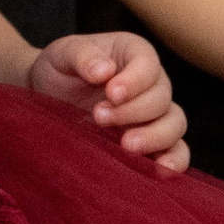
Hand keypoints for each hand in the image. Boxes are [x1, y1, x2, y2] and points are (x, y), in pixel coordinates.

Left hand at [29, 31, 189, 170]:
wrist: (46, 96)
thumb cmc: (58, 69)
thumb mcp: (62, 52)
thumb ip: (82, 54)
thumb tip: (104, 71)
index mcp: (134, 54)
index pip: (149, 65)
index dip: (135, 82)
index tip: (111, 93)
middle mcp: (151, 83)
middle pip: (162, 98)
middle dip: (134, 111)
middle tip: (99, 117)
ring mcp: (153, 114)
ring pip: (175, 124)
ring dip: (155, 137)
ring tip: (126, 146)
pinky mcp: (151, 142)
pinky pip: (177, 151)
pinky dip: (174, 160)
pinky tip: (159, 170)